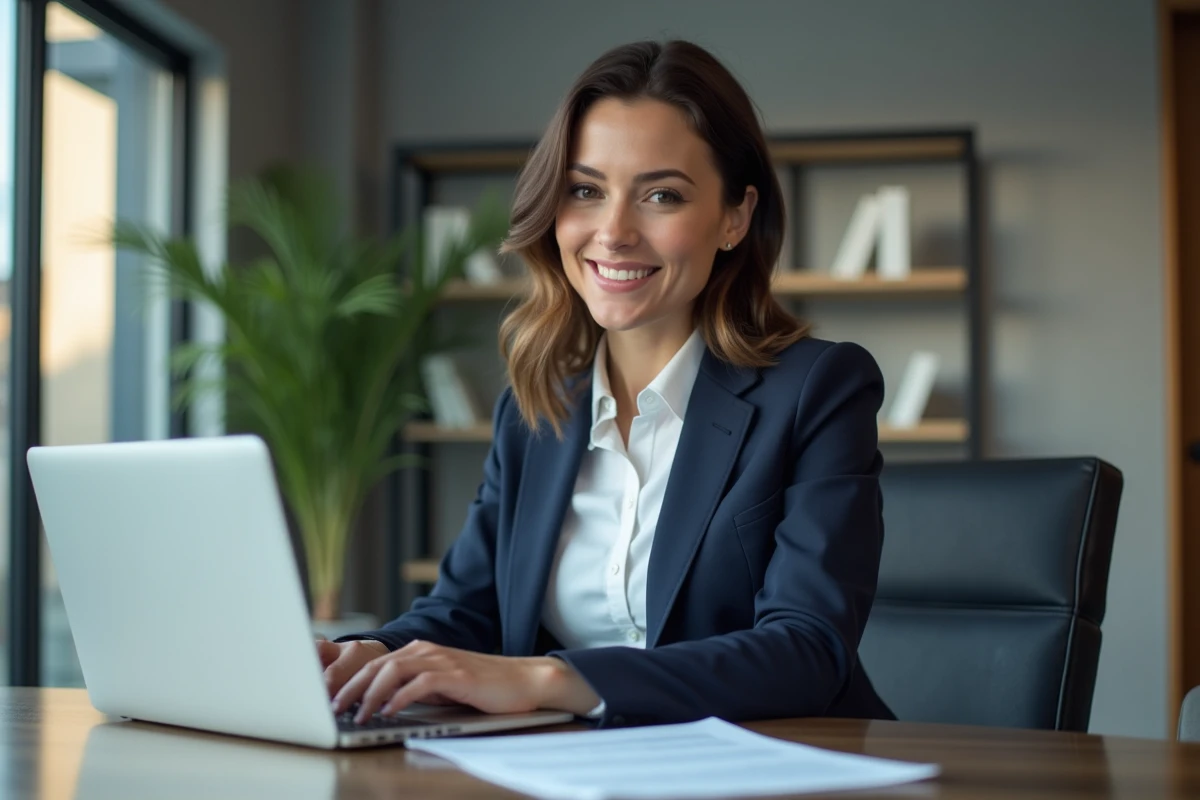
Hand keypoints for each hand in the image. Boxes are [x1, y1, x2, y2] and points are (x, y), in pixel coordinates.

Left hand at [329, 640, 599, 722]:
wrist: (523, 681)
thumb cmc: (484, 686)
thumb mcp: (443, 684)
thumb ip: (416, 686)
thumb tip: (384, 702)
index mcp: (421, 650)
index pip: (375, 662)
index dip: (350, 679)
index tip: (332, 698)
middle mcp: (427, 650)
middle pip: (377, 664)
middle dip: (350, 686)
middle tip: (333, 707)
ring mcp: (442, 660)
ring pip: (393, 671)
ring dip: (370, 694)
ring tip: (357, 714)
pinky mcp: (456, 675)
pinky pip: (419, 683)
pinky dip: (399, 697)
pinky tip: (388, 711)